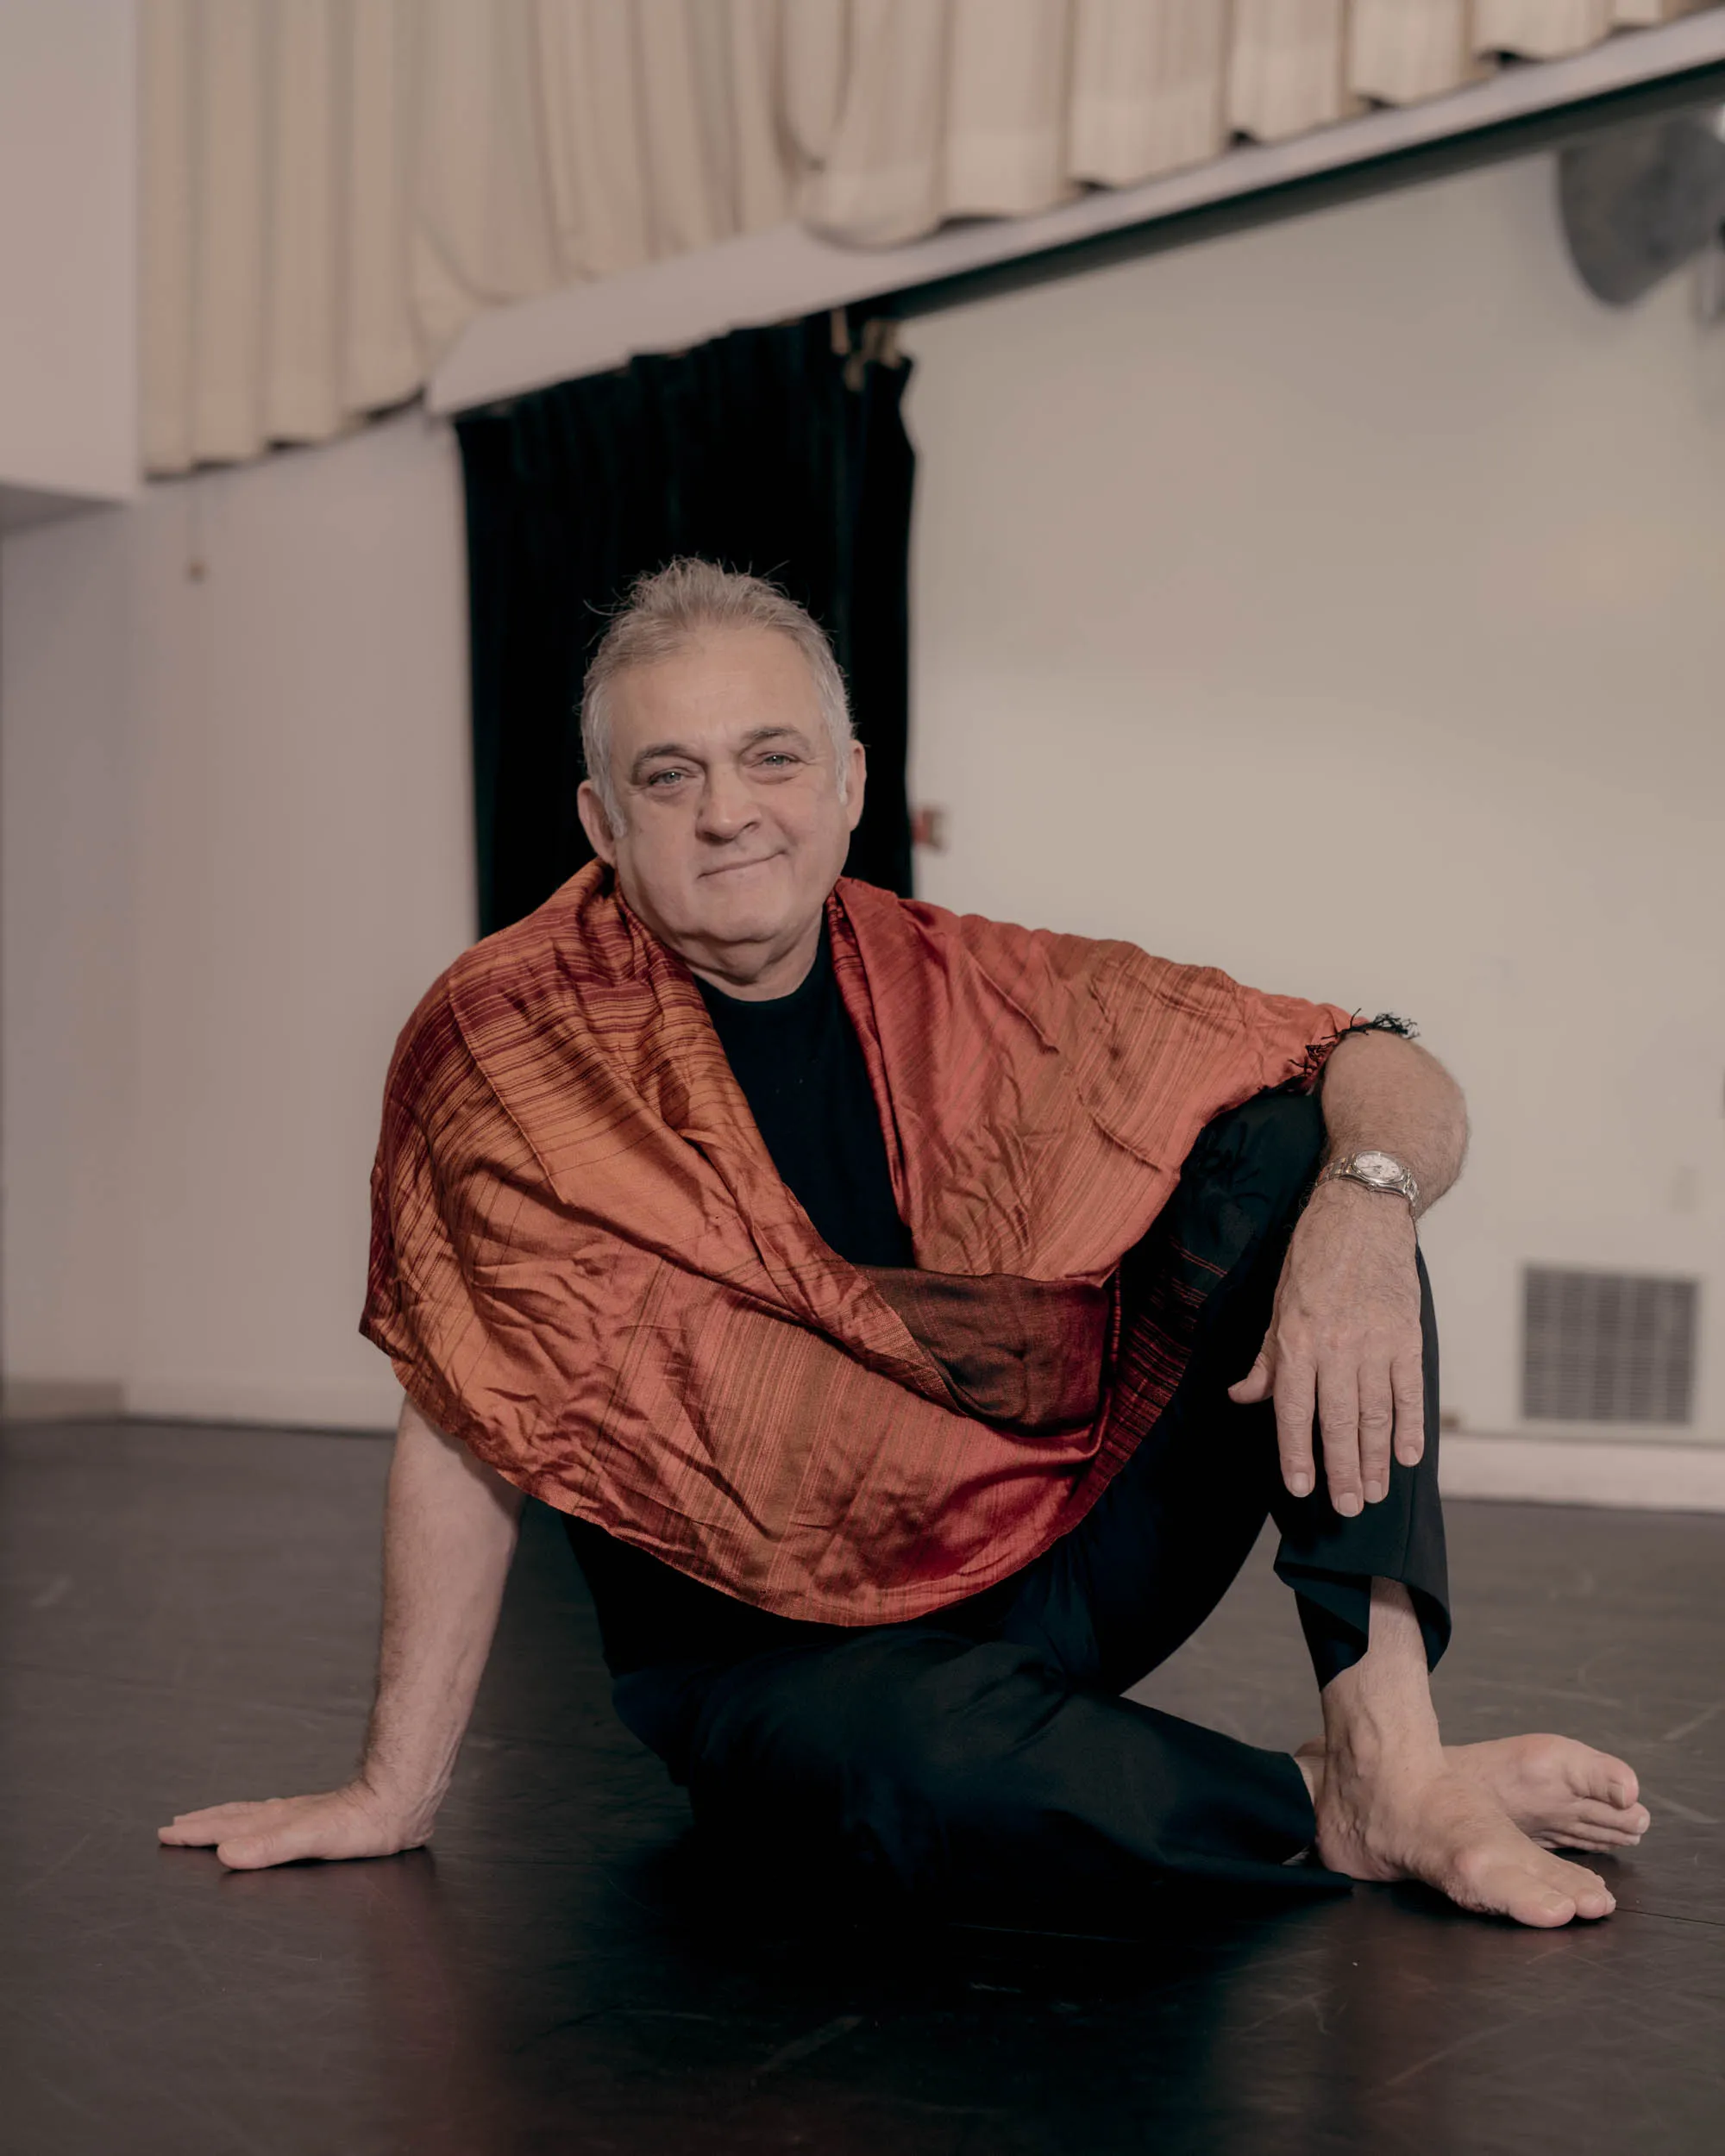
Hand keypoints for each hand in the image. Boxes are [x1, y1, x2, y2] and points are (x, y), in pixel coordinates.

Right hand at [158, 1779, 433, 1870]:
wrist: (399, 1802)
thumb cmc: (360, 1824)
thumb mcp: (309, 1839)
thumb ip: (269, 1846)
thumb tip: (226, 1853)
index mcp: (275, 1822)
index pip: (226, 1827)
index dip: (196, 1833)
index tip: (166, 1833)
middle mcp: (284, 1815)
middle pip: (234, 1817)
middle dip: (202, 1824)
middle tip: (173, 1826)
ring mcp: (301, 1814)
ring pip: (252, 1815)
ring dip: (225, 1819)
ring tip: (207, 1820)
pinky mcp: (320, 1817)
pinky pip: (274, 1816)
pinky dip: (255, 1819)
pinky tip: (265, 1821)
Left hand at [1227, 1179, 1423, 1512]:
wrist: (1362, 1214)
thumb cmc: (1313, 1258)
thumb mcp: (1278, 1306)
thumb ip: (1266, 1360)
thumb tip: (1242, 1397)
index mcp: (1296, 1341)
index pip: (1293, 1410)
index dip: (1297, 1453)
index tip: (1302, 1489)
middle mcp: (1335, 1347)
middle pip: (1339, 1422)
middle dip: (1342, 1471)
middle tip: (1347, 1509)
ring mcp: (1375, 1343)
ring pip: (1376, 1415)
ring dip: (1375, 1459)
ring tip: (1374, 1493)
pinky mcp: (1408, 1336)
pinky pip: (1410, 1392)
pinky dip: (1411, 1427)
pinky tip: (1408, 1458)